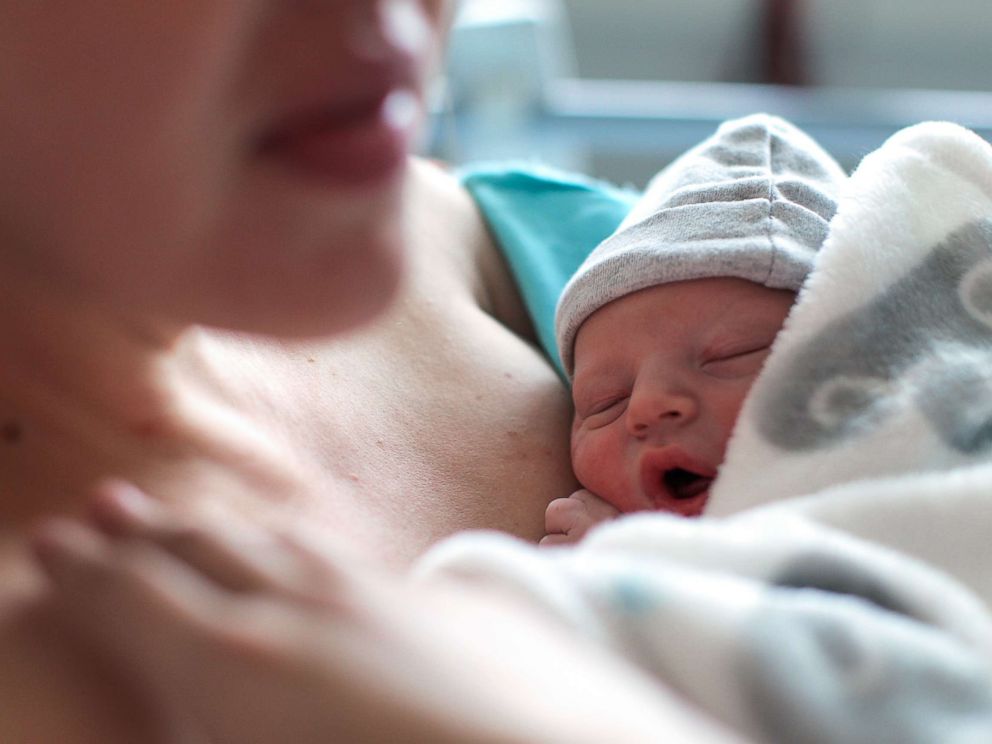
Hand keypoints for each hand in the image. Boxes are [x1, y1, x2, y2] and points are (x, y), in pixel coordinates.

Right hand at [30, 482, 731, 743]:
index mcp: (243, 662)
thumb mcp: (260, 739)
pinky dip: (299, 548)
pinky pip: (344, 559)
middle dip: (144, 535)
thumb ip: (212, 713)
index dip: (92, 571)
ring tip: (186, 519)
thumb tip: (181, 706)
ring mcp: (379, 593)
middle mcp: (306, 607)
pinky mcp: (443, 599)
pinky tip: (303, 553)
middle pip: (202, 554)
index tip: (59, 544)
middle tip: (104, 512)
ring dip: (220, 530)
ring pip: (274, 544)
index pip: (138, 596)